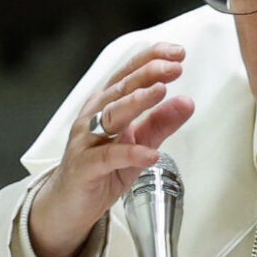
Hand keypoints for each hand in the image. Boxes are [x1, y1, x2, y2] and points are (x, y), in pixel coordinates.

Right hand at [29, 42, 194, 256]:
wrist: (69, 204)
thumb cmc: (102, 169)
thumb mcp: (139, 143)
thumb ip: (161, 123)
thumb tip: (188, 102)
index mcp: (105, 105)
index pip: (128, 74)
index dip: (151, 59)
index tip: (177, 53)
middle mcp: (93, 117)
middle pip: (120, 89)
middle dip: (148, 74)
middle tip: (174, 67)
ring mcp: (86, 141)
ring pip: (111, 115)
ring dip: (137, 102)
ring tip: (161, 92)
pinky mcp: (85, 167)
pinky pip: (108, 157)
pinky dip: (130, 153)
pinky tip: (150, 153)